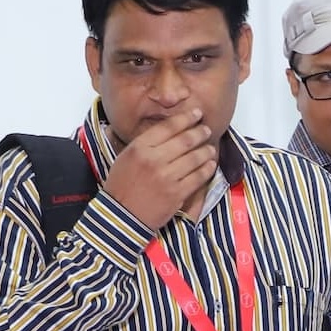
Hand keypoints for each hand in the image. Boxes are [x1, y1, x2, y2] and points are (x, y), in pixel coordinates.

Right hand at [101, 106, 218, 231]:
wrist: (120, 216)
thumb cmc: (121, 186)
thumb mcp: (125, 157)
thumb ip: (144, 143)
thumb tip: (166, 128)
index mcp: (139, 148)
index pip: (168, 127)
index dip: (186, 118)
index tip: (196, 114)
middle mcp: (153, 160)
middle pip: (185, 140)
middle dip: (199, 133)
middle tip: (206, 130)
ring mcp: (166, 178)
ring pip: (194, 158)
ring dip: (205, 151)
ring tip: (210, 148)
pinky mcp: (176, 194)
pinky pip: (197, 178)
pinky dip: (206, 170)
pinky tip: (210, 165)